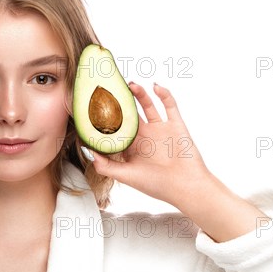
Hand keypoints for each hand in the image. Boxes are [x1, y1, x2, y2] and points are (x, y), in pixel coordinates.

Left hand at [87, 82, 212, 207]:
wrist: (185, 186)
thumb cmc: (156, 185)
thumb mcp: (126, 176)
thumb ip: (106, 166)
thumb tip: (87, 151)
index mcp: (132, 147)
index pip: (116, 128)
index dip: (106, 117)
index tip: (94, 104)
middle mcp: (145, 136)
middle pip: (129, 113)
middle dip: (121, 100)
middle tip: (111, 86)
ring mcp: (160, 129)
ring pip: (148, 105)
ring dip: (140, 94)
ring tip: (130, 84)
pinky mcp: (176, 125)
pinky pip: (170, 105)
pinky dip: (164, 94)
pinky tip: (155, 86)